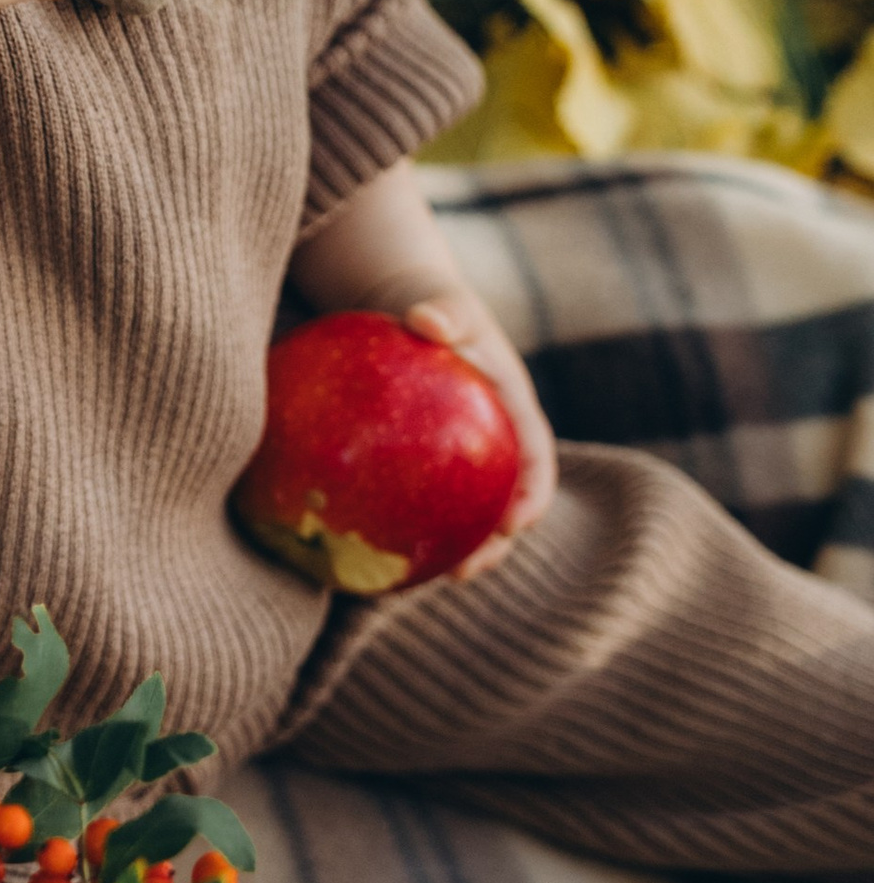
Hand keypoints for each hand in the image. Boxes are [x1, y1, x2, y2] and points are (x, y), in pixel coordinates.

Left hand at [390, 283, 557, 578]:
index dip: (533, 495)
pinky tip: (348, 554)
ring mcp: (454, 464)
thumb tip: (426, 320)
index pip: (535, 459)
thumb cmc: (431, 307)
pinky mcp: (416, 470)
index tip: (519, 523)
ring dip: (441, 552)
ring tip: (409, 581)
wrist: (404, 311)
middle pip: (498, 507)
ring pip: (453, 517)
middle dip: (489, 547)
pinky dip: (385, 529)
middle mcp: (489, 447)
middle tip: (463, 572)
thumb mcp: (444, 301)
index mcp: (511, 413)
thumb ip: (444, 310)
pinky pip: (403, 504)